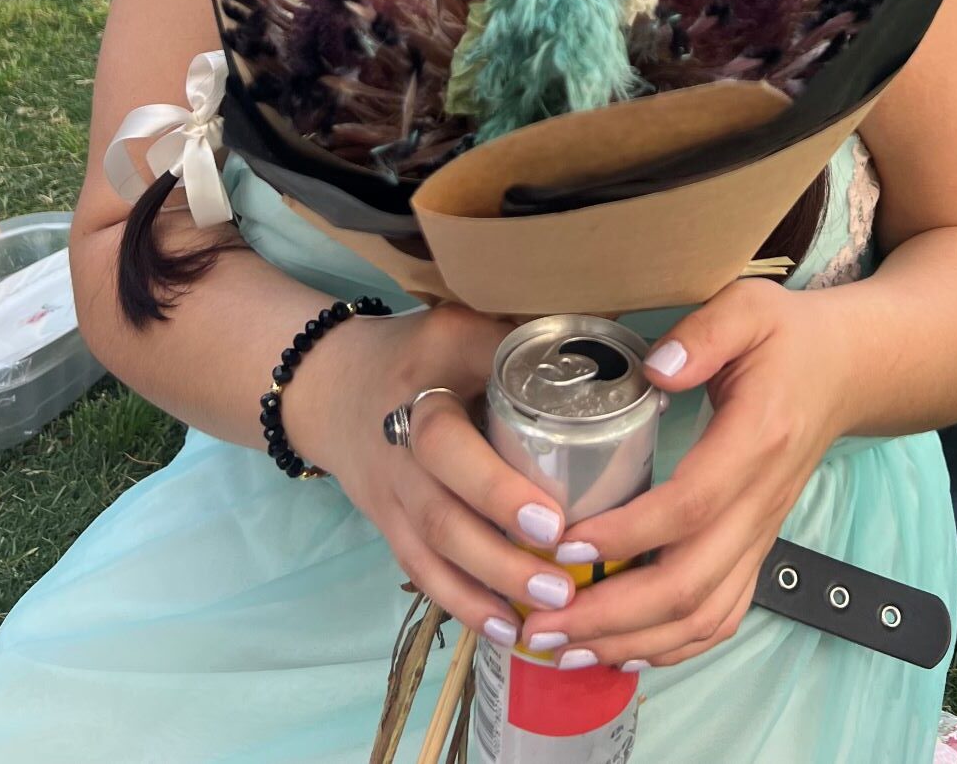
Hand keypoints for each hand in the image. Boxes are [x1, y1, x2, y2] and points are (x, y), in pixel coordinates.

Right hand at [286, 303, 581, 647]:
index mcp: (424, 389)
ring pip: (435, 551)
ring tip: (552, 610)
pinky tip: (508, 630)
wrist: (335, 385)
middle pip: (442, 512)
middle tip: (564, 582)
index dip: (497, 488)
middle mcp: (401, 448)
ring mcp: (392, 494)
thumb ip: (523, 343)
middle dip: (503, 554)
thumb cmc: (421, 353)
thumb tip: (621, 361)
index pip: (451, 440)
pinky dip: (464, 605)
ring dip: (492, 586)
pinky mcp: (390, 527)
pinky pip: (423, 573)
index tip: (553, 520)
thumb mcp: (463, 326)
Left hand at [520, 281, 848, 669]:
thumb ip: (706, 332)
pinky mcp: (755, 548)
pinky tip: (622, 650)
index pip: (690, 505)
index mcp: (755, 441)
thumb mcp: (749, 308)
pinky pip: (721, 615)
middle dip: (612, 613)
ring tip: (567, 649)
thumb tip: (656, 369)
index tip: (564, 545)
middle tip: (544, 624)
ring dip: (634, 641)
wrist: (845, 373)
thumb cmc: (786, 338)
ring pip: (704, 614)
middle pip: (690, 582)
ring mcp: (760, 533)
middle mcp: (760, 502)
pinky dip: (673, 646)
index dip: (627, 534)